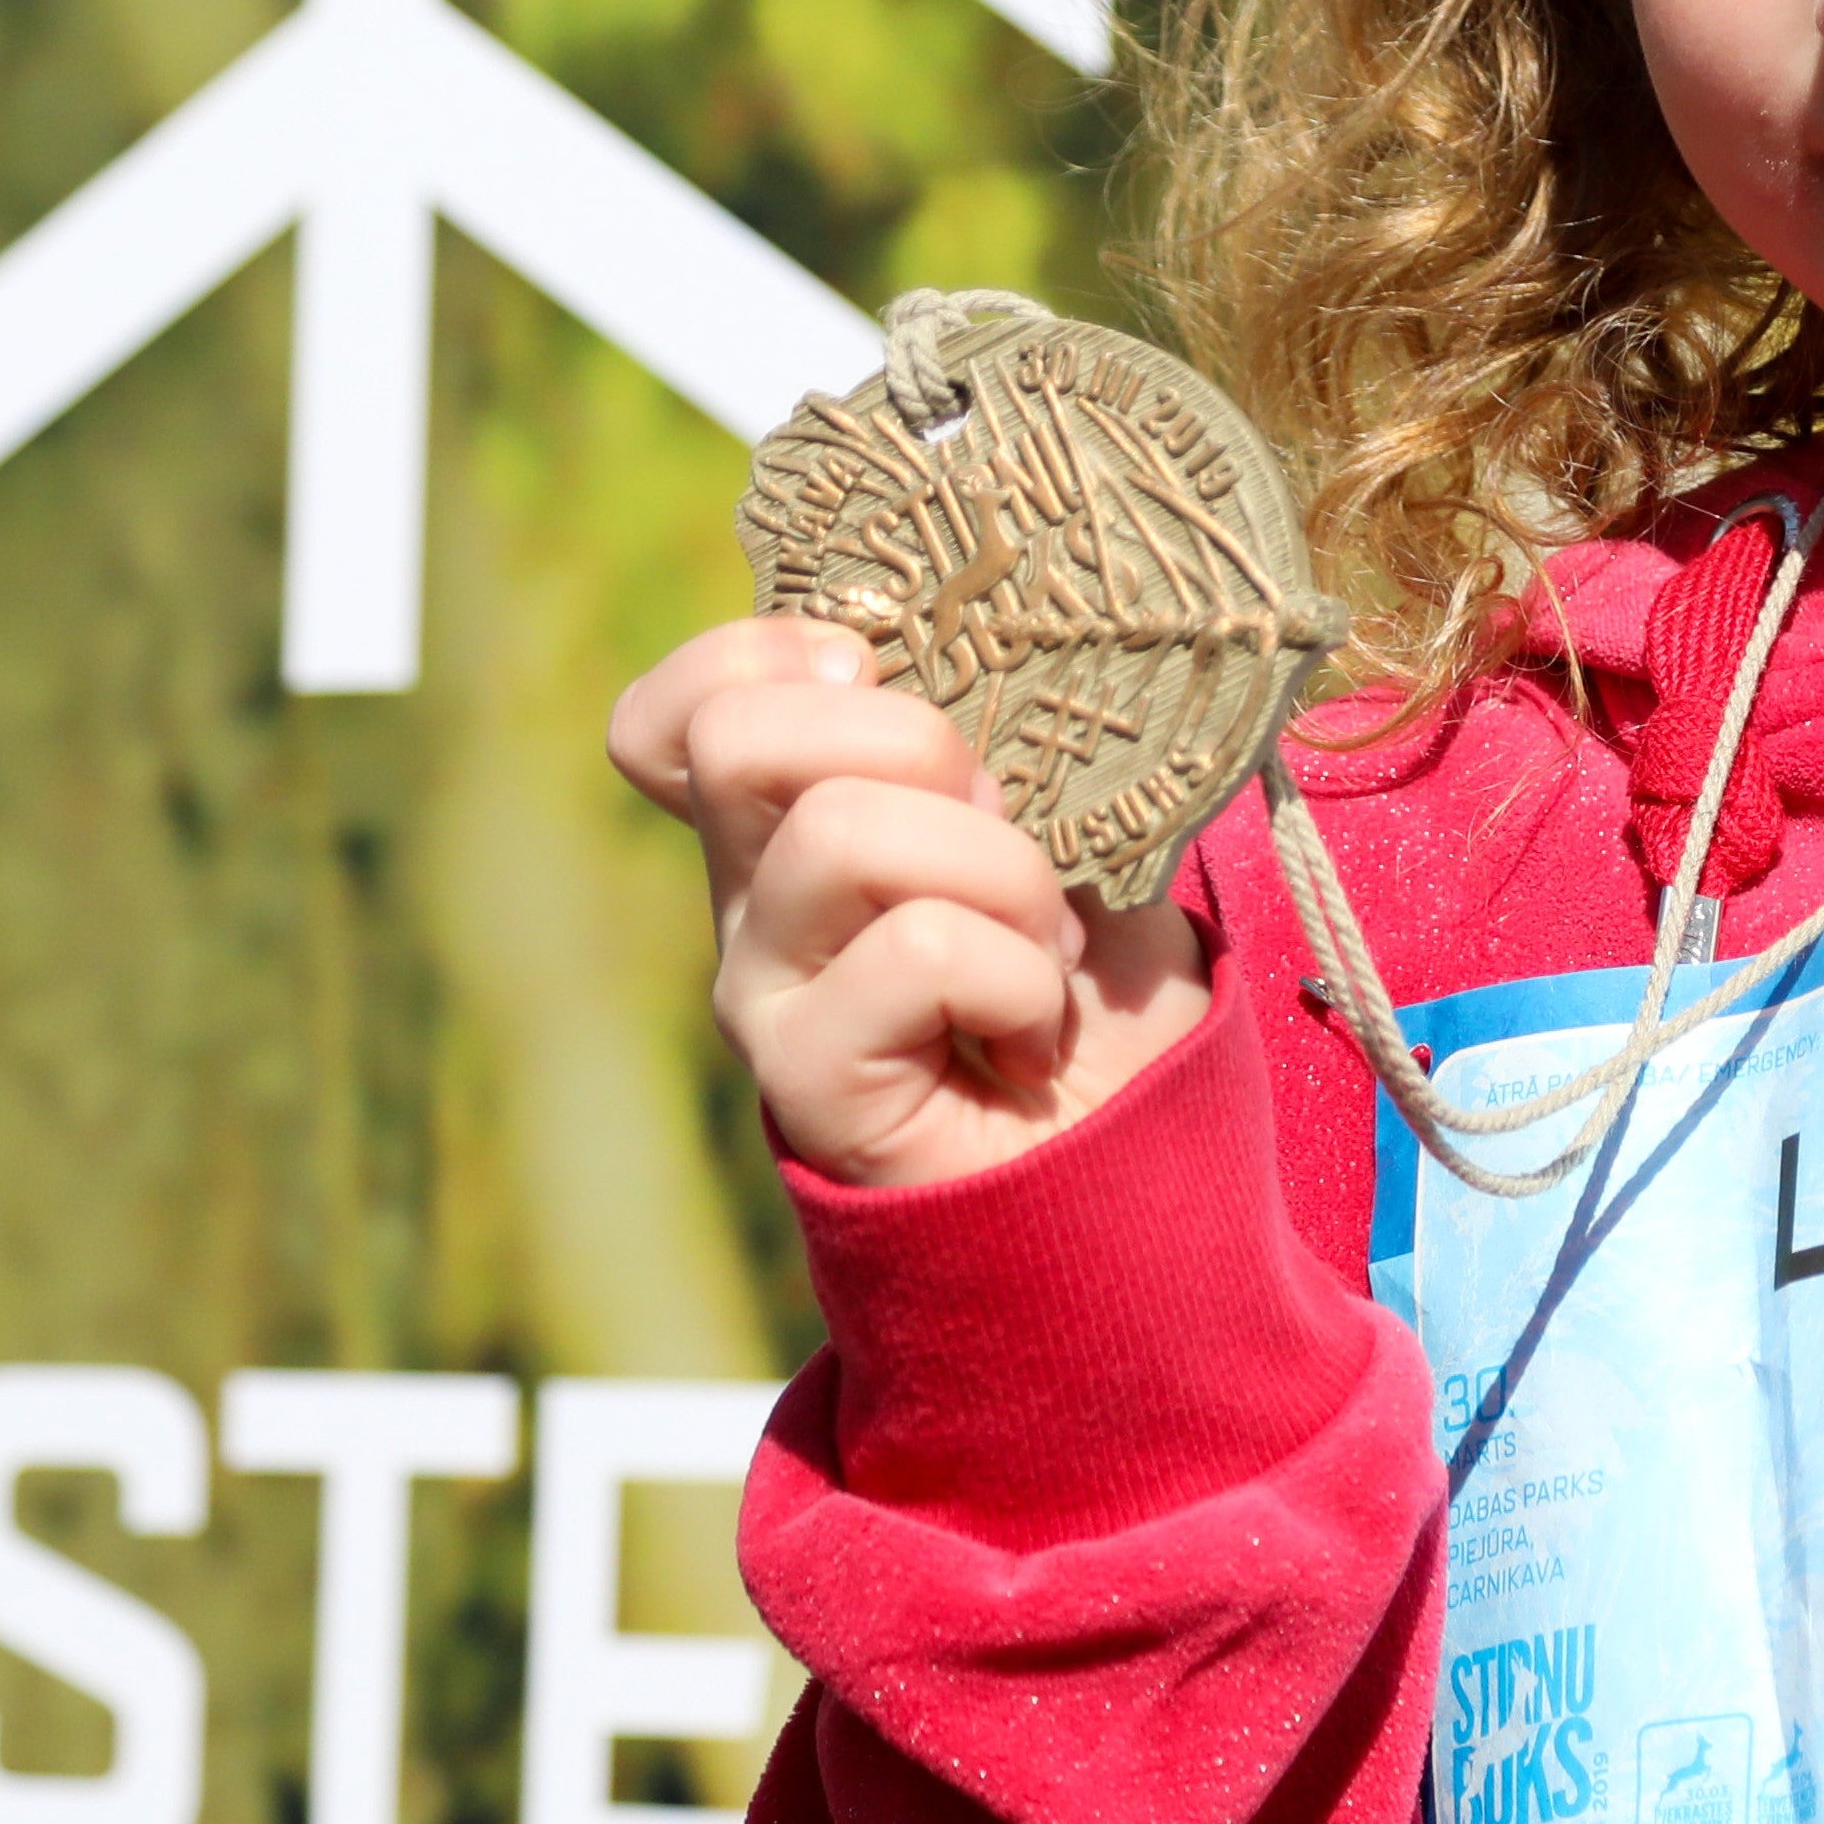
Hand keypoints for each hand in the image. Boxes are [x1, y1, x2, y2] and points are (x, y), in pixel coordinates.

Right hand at [608, 618, 1211, 1188]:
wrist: (1135, 1167)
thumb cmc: (1103, 985)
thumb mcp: (1076, 830)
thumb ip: (1016, 743)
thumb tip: (1004, 656)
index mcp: (802, 818)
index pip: (687, 709)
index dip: (762, 656)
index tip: (887, 684)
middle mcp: (754, 898)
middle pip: (739, 734)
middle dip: (916, 745)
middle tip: (1008, 833)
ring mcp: (766, 990)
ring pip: (842, 833)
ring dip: (1003, 877)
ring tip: (1049, 952)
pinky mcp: (806, 1076)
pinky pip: (915, 951)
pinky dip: (1018, 978)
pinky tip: (1035, 1036)